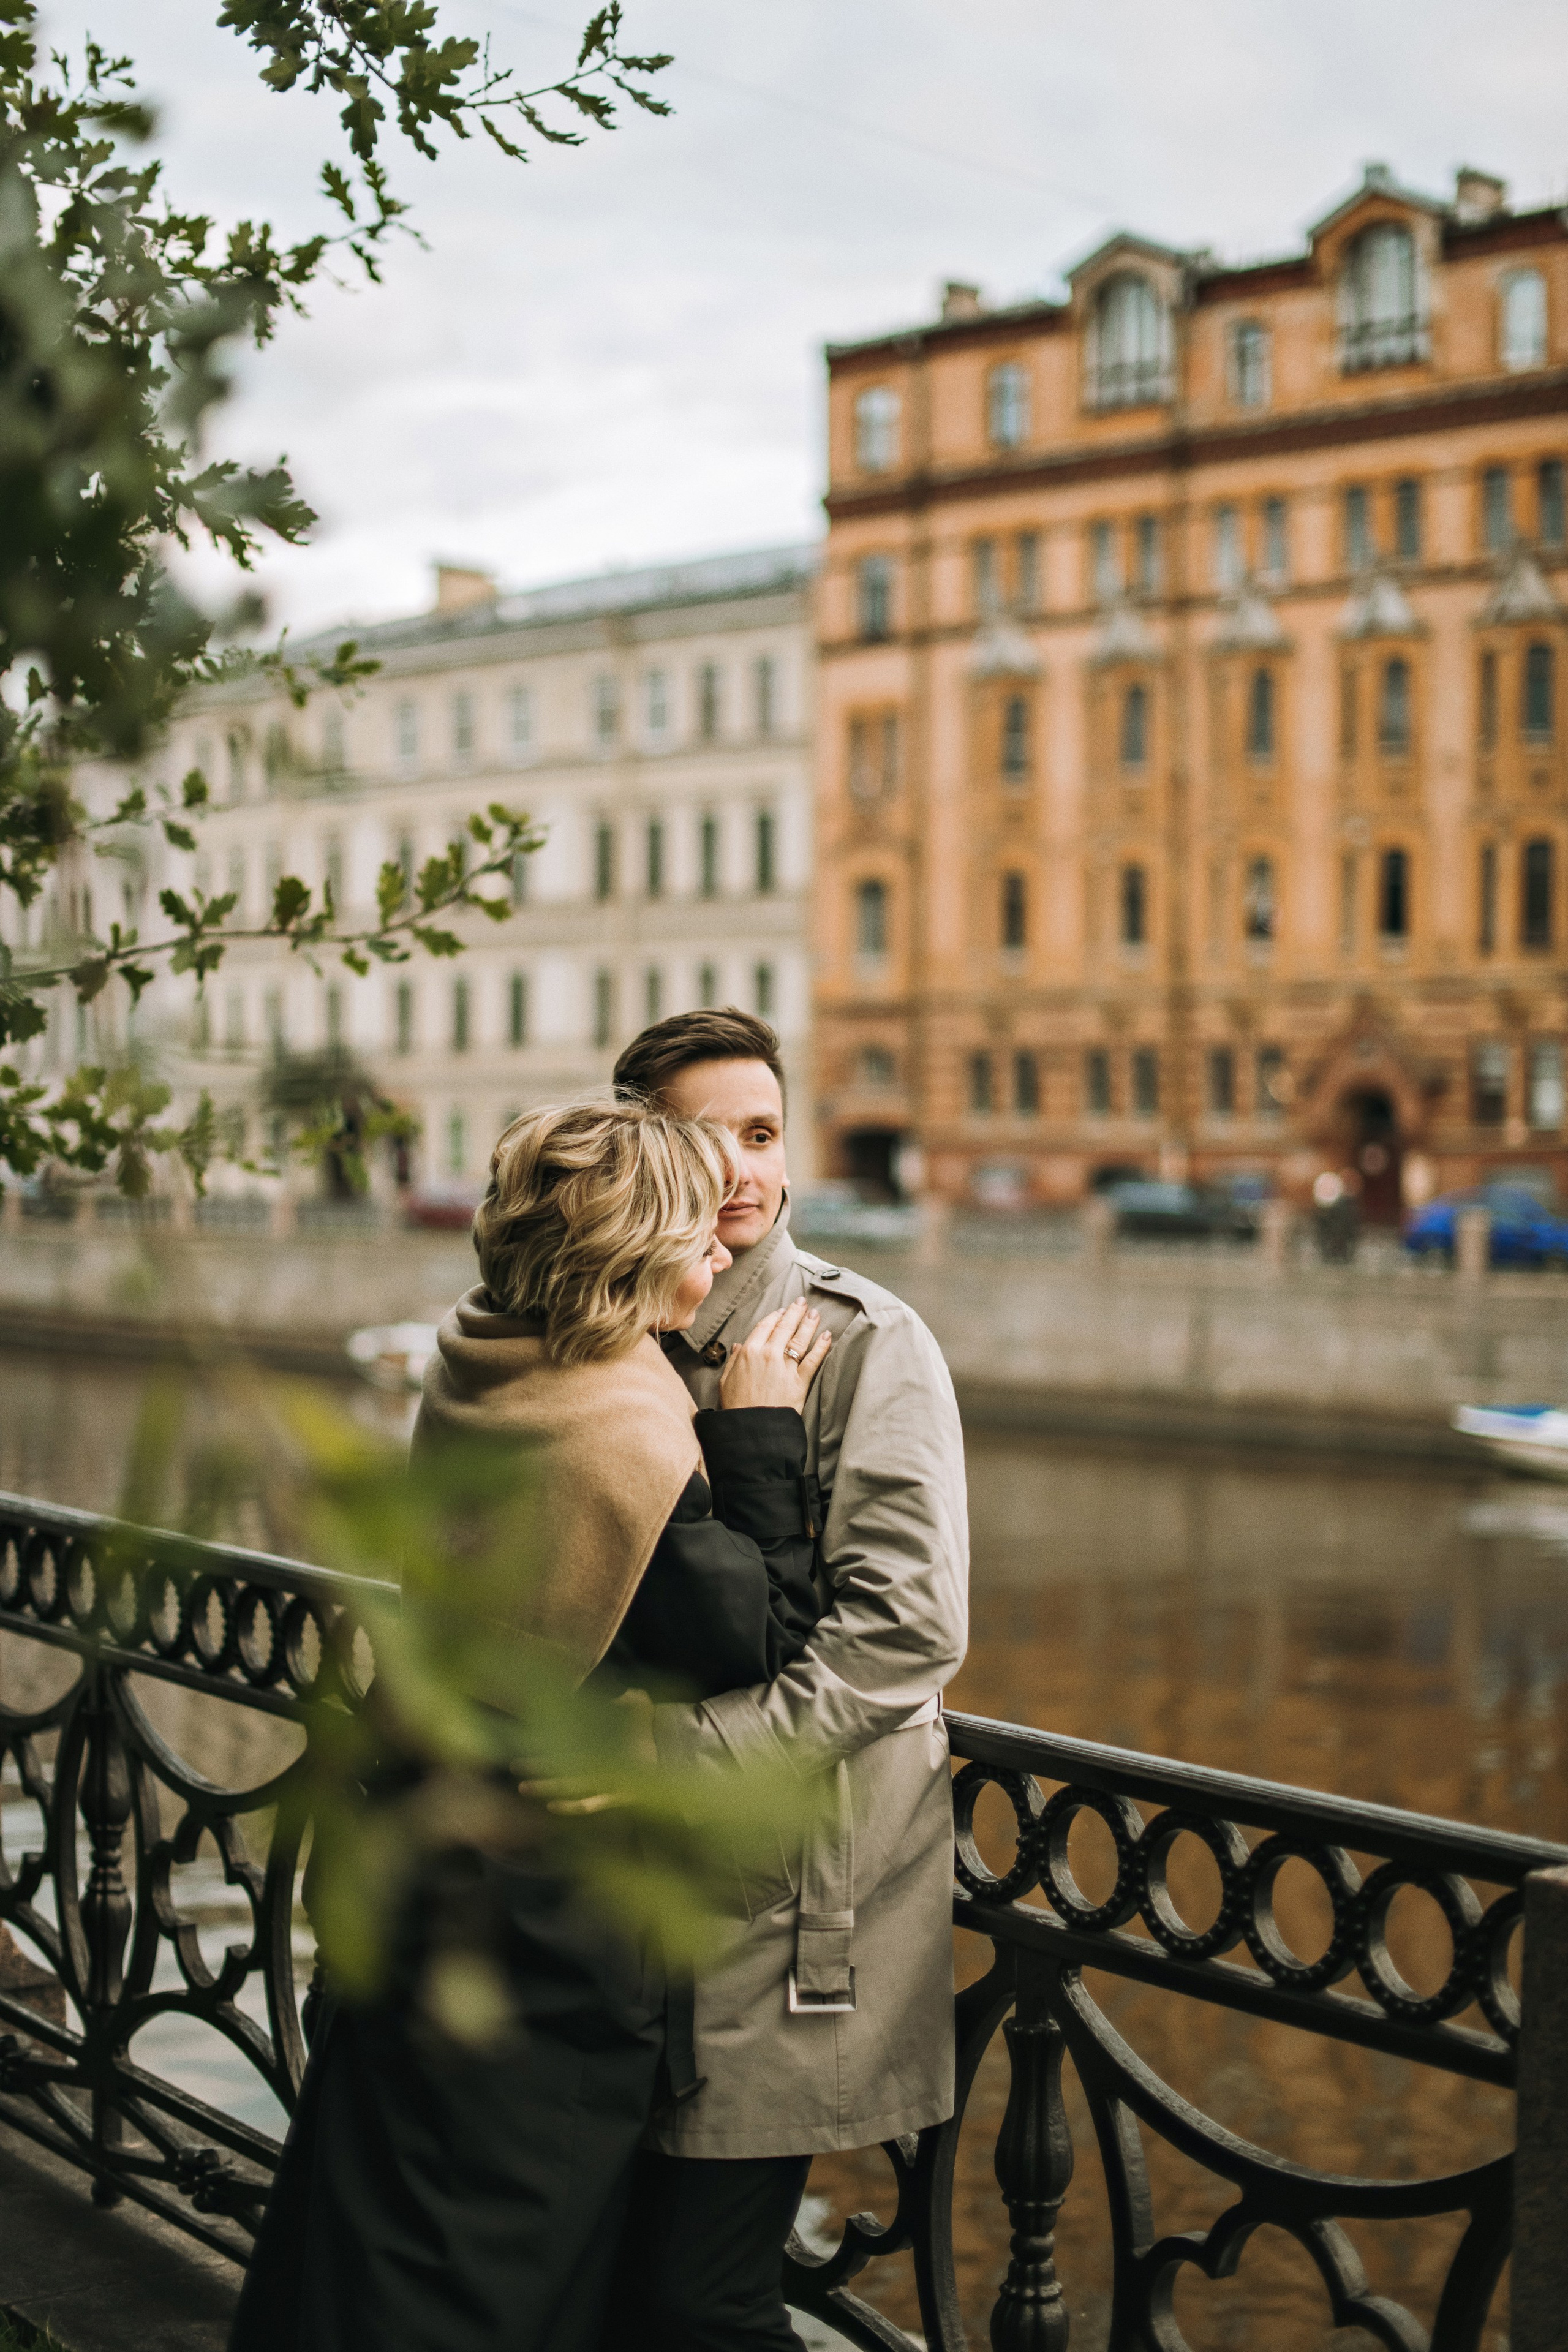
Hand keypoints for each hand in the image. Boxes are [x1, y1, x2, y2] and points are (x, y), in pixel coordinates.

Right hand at [718, 1297, 831, 1411]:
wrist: (752, 1429)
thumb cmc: (736, 1407)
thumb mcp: (726, 1381)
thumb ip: (734, 1360)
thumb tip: (740, 1345)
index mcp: (749, 1352)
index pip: (765, 1326)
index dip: (775, 1316)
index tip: (782, 1311)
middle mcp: (768, 1355)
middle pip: (784, 1327)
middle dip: (795, 1312)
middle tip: (802, 1302)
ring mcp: (785, 1367)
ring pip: (799, 1339)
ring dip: (809, 1323)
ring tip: (815, 1313)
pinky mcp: (799, 1382)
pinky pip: (813, 1360)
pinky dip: (821, 1346)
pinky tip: (827, 1336)